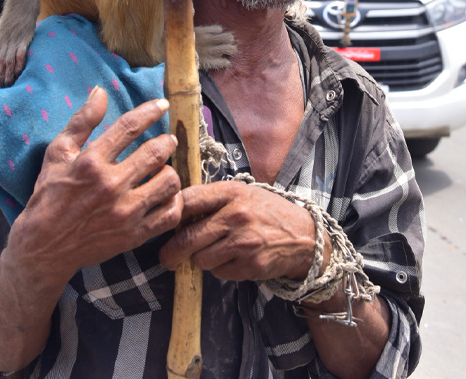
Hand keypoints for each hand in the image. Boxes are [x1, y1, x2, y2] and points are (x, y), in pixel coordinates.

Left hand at [0, 11, 33, 85]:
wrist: (22, 1)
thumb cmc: (17, 13)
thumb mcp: (7, 26)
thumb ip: (6, 37)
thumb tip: (8, 48)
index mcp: (0, 39)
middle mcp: (4, 41)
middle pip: (1, 62)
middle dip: (2, 75)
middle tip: (3, 87)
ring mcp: (14, 40)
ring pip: (8, 60)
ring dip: (9, 73)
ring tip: (10, 84)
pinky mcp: (24, 37)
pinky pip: (20, 53)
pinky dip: (19, 63)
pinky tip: (19, 72)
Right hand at [11, 88, 183, 279]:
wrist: (44, 247)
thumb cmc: (49, 196)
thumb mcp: (57, 154)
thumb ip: (81, 121)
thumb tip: (101, 91)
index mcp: (91, 162)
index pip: (130, 127)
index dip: (150, 111)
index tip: (162, 104)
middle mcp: (110, 185)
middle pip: (156, 153)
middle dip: (167, 142)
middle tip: (168, 141)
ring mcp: (125, 212)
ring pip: (168, 182)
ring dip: (170, 171)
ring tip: (163, 170)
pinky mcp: (134, 235)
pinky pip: (170, 214)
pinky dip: (173, 202)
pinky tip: (165, 195)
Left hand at [159, 181, 317, 282]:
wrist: (303, 236)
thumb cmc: (266, 212)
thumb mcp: (242, 193)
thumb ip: (212, 199)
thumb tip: (175, 210)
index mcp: (232, 192)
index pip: (189, 199)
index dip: (170, 212)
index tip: (162, 221)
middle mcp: (236, 216)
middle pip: (187, 238)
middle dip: (171, 251)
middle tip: (165, 257)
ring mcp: (244, 242)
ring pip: (201, 259)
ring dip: (201, 259)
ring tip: (215, 251)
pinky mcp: (250, 265)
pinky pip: (219, 272)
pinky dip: (221, 269)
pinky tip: (234, 258)